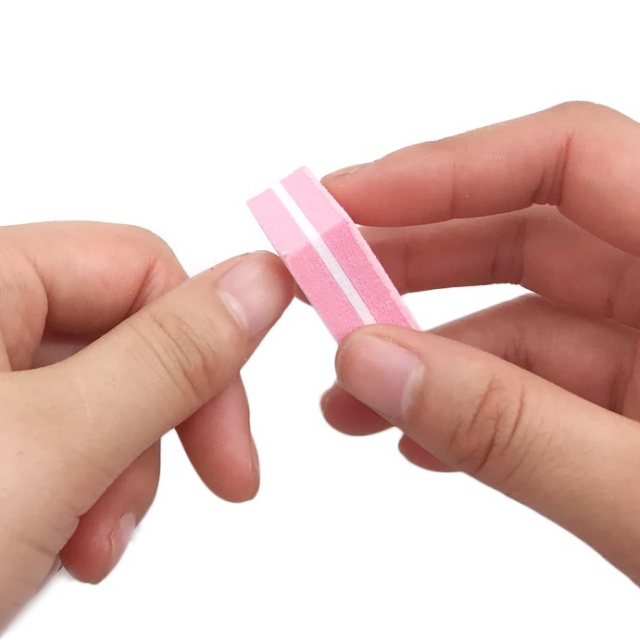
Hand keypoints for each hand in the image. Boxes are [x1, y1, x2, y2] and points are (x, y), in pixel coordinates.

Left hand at [0, 223, 292, 628]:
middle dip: (156, 429)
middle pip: (125, 337)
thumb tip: (265, 278)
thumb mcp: (55, 448)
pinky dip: (80, 499)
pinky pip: (67, 443)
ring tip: (80, 548)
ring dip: (117, 476)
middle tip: (156, 509)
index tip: (234, 443)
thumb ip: (173, 356)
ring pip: (103, 400)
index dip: (204, 346)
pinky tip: (50, 550)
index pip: (140, 266)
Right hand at [321, 102, 639, 583]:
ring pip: (519, 317)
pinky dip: (468, 406)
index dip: (445, 168)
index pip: (570, 159)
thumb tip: (374, 365)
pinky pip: (536, 384)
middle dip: (410, 261)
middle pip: (527, 231)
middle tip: (323, 287)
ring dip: (424, 351)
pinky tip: (416, 438)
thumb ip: (513, 430)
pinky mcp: (639, 411)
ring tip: (347, 390)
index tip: (346, 201)